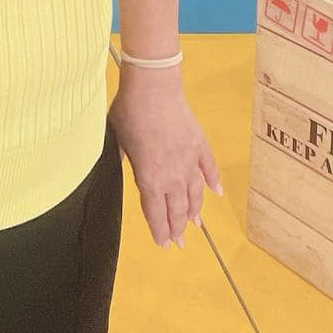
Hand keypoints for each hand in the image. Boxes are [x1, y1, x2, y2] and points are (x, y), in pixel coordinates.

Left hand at [107, 67, 222, 248]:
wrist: (153, 88)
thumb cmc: (129, 113)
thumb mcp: (116, 141)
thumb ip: (121, 161)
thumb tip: (119, 169)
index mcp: (150, 179)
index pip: (156, 213)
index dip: (160, 231)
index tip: (164, 244)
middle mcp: (173, 176)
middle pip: (177, 209)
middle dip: (178, 228)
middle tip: (180, 242)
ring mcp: (189, 160)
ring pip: (195, 193)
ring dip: (195, 210)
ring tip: (195, 223)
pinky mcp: (199, 144)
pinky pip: (209, 167)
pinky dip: (214, 181)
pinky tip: (217, 192)